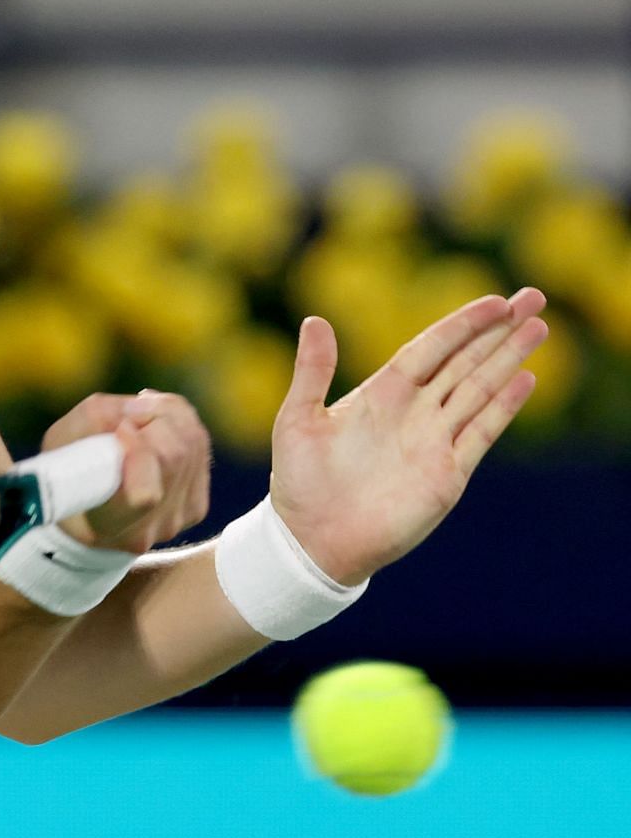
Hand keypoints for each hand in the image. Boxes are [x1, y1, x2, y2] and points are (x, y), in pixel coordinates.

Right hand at [43, 390, 211, 553]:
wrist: (84, 510)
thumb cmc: (65, 472)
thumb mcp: (61, 441)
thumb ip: (95, 420)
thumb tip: (139, 410)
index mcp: (105, 525)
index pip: (144, 496)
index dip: (137, 451)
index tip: (118, 429)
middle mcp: (146, 529)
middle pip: (174, 456)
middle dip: (152, 419)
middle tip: (124, 416)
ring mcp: (176, 520)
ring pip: (192, 445)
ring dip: (166, 416)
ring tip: (137, 417)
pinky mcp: (195, 505)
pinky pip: (200, 447)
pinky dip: (179, 423)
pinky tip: (154, 427)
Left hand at [270, 288, 546, 585]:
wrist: (312, 540)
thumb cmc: (298, 481)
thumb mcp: (298, 420)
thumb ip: (312, 371)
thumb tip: (315, 320)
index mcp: (380, 394)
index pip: (430, 348)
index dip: (461, 325)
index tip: (494, 301)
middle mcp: (413, 412)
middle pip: (465, 362)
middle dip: (498, 332)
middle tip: (533, 297)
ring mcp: (434, 442)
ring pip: (480, 391)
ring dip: (509, 360)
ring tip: (539, 328)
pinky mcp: (447, 474)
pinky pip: (481, 433)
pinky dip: (503, 407)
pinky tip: (525, 379)